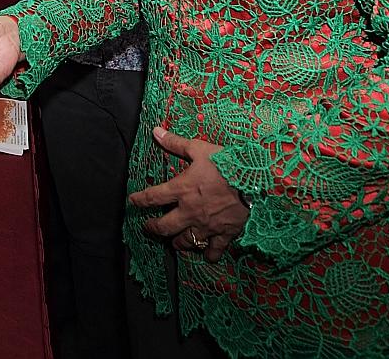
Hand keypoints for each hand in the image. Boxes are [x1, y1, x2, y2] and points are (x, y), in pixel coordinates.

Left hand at [129, 126, 249, 262]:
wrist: (255, 180)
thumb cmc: (226, 162)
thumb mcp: (199, 149)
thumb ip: (176, 143)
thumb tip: (156, 131)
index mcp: (181, 189)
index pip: (153, 197)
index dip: (140, 200)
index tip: (133, 202)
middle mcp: (190, 211)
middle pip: (164, 226)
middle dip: (153, 228)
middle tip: (149, 227)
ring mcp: (206, 225)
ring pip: (186, 241)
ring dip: (177, 243)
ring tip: (174, 243)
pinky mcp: (224, 233)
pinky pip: (214, 249)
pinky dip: (209, 254)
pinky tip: (207, 256)